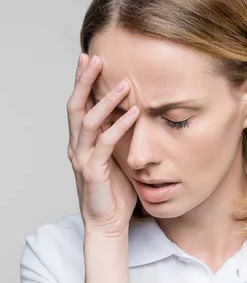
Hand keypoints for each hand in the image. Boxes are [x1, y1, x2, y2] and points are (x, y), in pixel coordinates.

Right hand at [67, 53, 139, 239]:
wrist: (107, 224)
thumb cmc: (114, 191)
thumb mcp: (116, 157)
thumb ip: (118, 136)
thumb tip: (132, 112)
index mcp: (81, 141)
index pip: (78, 105)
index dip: (82, 82)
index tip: (91, 59)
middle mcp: (77, 146)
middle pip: (75, 106)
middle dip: (84, 81)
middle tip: (96, 58)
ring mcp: (82, 158)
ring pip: (89, 121)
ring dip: (106, 100)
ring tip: (124, 83)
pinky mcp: (93, 171)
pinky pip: (106, 143)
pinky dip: (120, 126)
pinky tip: (135, 113)